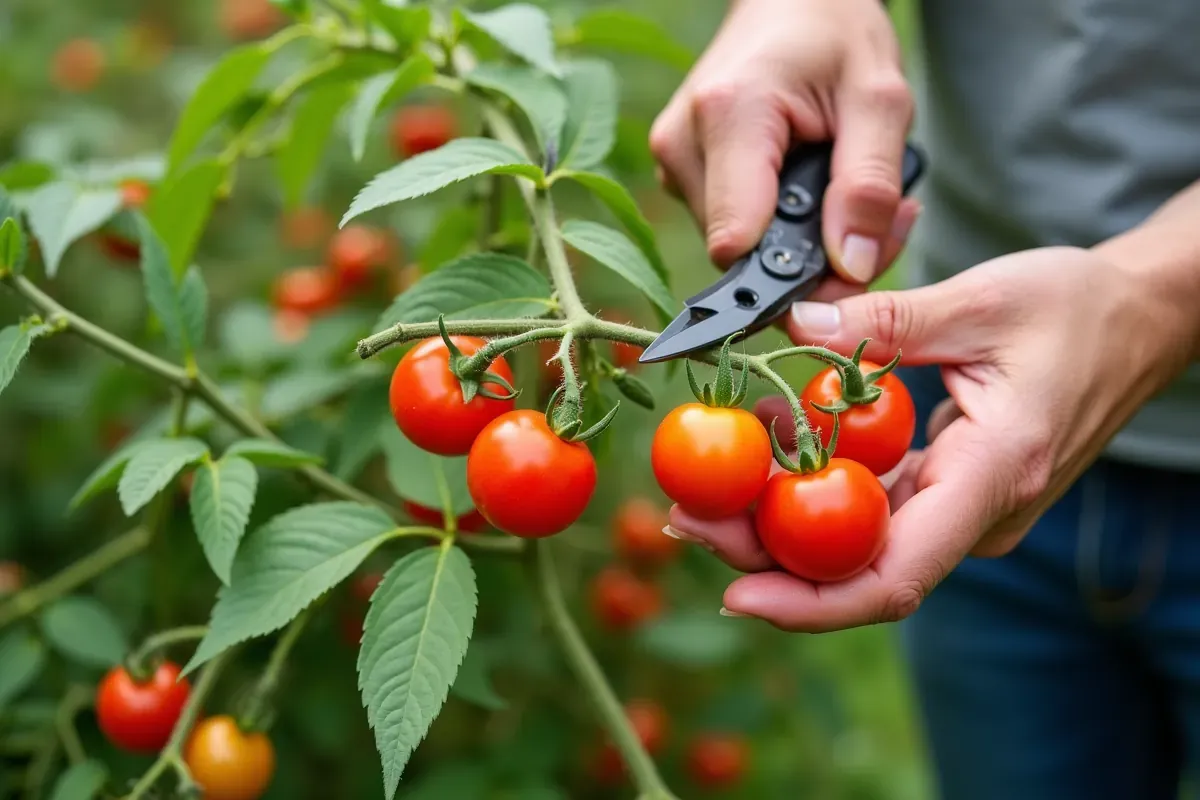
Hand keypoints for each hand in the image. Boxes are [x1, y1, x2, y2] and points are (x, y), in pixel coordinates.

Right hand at [649, 0, 920, 284]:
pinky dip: (774, 225)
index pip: (738, 243)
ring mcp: (673, 159)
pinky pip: (728, 226)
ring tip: (834, 188)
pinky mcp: (678, 170)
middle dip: (808, 256)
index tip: (848, 262)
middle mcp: (683, 143)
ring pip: (735, 246)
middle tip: (867, 218)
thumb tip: (852, 267)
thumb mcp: (881, 100)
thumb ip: (869, 186)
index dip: (793, 273)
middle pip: (739, 252)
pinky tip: (803, 189)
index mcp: (730, 116)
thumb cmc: (836, 37)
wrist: (792, 2)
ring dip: (793, 241)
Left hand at [668, 247, 1196, 630]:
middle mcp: (976, 511)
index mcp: (995, 475)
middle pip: (856, 565)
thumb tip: (797, 325)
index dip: (810, 600)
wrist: (1138, 319)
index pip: (897, 577)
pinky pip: (871, 504)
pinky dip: (813, 483)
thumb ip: (887, 323)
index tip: (735, 595)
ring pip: (856, 539)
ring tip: (701, 484)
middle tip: (683, 515)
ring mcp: (960, 504)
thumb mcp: (982, 300)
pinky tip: (762, 448)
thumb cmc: (1077, 309)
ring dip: (776, 518)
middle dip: (764, 553)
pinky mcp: (947, 485)